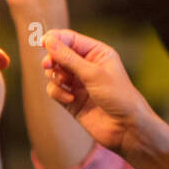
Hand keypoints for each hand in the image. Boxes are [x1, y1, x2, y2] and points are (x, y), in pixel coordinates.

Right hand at [41, 29, 149, 151]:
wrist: (125, 128)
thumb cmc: (118, 97)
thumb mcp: (93, 73)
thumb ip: (68, 57)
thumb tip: (48, 40)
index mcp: (96, 53)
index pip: (70, 39)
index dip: (55, 39)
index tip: (42, 42)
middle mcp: (86, 66)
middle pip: (58, 54)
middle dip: (52, 59)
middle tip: (49, 65)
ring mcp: (77, 83)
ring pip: (54, 72)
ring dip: (55, 77)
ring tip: (65, 84)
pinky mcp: (70, 99)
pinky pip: (54, 89)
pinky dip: (58, 93)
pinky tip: (71, 99)